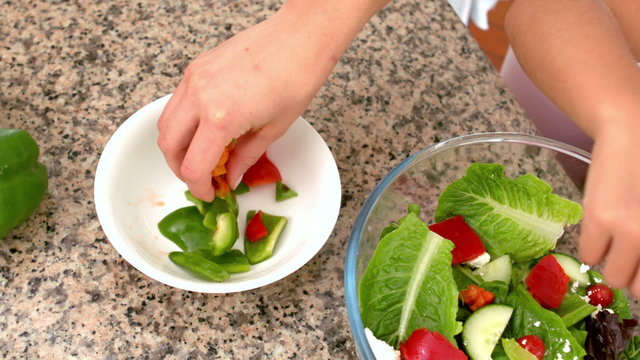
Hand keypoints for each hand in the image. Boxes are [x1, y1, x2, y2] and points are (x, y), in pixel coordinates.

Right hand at [156, 8, 340, 200]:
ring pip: (166, 122)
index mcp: (220, 118)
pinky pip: (177, 101)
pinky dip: (184, 121)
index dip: (198, 187)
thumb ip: (246, 157)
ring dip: (177, 144)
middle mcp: (198, 97)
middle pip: (168, 145)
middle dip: (180, 168)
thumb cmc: (296, 78)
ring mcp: (193, 78)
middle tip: (202, 177)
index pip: (192, 166)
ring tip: (203, 153)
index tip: (209, 193)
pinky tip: (207, 127)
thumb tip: (232, 177)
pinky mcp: (196, 66)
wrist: (299, 37)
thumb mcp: (273, 129)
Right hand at [578, 123, 639, 296]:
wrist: (634, 131)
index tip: (639, 269)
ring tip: (615, 247)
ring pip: (614, 278)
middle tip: (633, 260)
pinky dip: (591, 251)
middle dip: (636, 279)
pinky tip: (599, 232)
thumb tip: (639, 260)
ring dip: (613, 267)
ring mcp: (630, 232)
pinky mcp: (600, 220)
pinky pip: (588, 256)